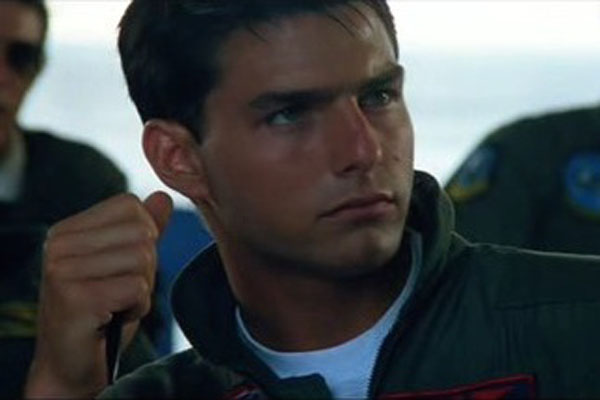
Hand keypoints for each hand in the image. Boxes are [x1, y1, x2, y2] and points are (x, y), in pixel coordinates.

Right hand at [25, 191, 172, 397]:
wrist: (72, 364)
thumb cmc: (101, 311)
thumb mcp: (124, 264)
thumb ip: (143, 229)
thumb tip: (164, 197)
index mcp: (67, 230)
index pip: (131, 206)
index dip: (144, 237)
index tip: (121, 267)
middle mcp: (58, 244)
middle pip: (142, 232)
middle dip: (146, 266)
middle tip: (119, 290)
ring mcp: (62, 270)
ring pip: (142, 258)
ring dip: (142, 287)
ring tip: (116, 303)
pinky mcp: (75, 298)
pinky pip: (138, 287)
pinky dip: (138, 306)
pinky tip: (115, 317)